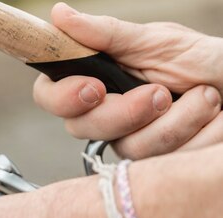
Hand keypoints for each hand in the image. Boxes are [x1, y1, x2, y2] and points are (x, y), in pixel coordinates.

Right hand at [33, 2, 222, 158]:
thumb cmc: (202, 59)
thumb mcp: (155, 41)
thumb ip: (106, 34)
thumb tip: (59, 15)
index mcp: (94, 80)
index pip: (50, 96)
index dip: (62, 98)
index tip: (94, 88)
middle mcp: (105, 113)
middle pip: (82, 128)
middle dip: (126, 112)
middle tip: (161, 93)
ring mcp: (129, 140)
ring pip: (127, 147)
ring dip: (174, 121)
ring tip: (205, 97)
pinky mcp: (155, 163)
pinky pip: (161, 161)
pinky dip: (194, 135)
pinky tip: (210, 118)